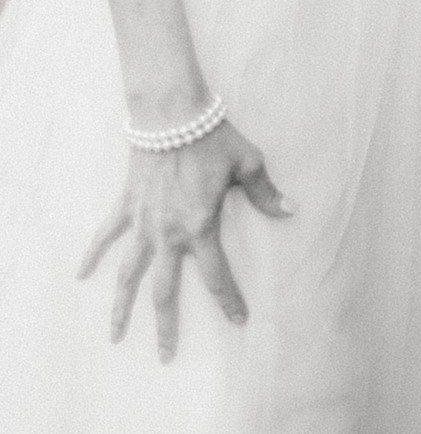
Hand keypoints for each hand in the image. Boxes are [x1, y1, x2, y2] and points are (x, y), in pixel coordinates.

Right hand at [79, 118, 291, 360]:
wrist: (172, 113)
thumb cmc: (212, 136)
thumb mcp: (247, 162)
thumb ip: (265, 192)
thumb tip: (290, 209)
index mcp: (199, 226)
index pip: (217, 275)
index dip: (229, 300)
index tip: (238, 320)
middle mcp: (167, 233)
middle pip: (164, 290)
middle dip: (166, 325)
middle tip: (166, 355)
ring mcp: (143, 222)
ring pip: (128, 273)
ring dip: (121, 305)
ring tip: (114, 335)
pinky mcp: (127, 206)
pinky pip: (106, 235)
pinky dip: (92, 254)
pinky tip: (81, 275)